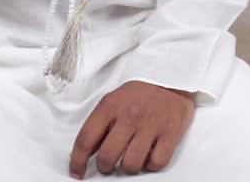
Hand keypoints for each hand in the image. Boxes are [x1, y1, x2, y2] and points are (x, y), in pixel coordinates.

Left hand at [69, 81, 194, 177]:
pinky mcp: (170, 133)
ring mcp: (150, 125)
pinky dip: (151, 165)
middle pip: (107, 157)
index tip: (77, 172)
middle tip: (108, 165)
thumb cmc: (140, 92)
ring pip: (131, 164)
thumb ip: (100, 124)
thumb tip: (87, 152)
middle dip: (105, 167)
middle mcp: (129, 116)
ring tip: (131, 158)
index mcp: (110, 106)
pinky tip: (149, 155)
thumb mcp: (114, 100)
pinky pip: (156, 163)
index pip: (86, 140)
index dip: (77, 161)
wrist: (172, 77)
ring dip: (129, 167)